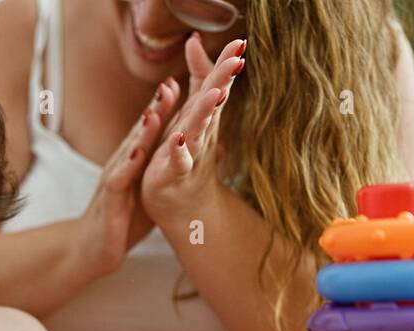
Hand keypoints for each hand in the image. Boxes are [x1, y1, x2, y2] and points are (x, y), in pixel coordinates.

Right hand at [70, 77, 180, 278]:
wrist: (94, 248)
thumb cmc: (125, 216)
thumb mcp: (151, 186)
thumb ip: (166, 164)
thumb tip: (191, 147)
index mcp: (137, 158)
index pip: (154, 127)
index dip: (169, 105)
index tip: (186, 81)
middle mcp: (125, 162)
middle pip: (141, 130)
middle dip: (156, 107)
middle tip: (172, 82)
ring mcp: (116, 178)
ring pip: (129, 149)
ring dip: (142, 131)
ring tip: (154, 112)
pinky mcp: (110, 200)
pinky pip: (118, 181)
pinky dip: (127, 166)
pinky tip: (137, 154)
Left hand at [141, 35, 245, 222]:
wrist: (185, 208)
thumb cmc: (188, 153)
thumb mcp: (191, 111)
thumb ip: (196, 77)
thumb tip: (194, 38)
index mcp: (205, 118)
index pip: (217, 86)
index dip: (226, 65)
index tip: (241, 42)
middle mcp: (202, 134)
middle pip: (212, 104)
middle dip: (222, 81)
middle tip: (236, 60)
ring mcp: (190, 155)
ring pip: (198, 131)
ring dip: (206, 113)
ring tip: (215, 94)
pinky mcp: (172, 175)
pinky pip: (177, 162)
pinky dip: (179, 151)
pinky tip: (179, 138)